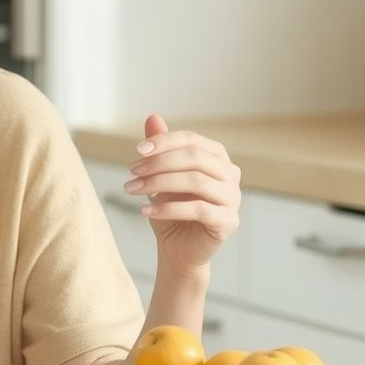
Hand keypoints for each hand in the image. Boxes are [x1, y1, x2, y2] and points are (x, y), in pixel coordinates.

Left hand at [127, 114, 241, 277]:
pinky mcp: (228, 222)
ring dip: (158, 183)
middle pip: (194, 158)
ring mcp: (233, 198)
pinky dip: (168, 208)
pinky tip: (144, 211)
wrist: (178, 247)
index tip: (136, 151)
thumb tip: (152, 116)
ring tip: (132, 190)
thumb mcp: (160, 175)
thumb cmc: (172, 207)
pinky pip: (198, 209)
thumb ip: (160, 148)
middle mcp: (230, 174)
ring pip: (196, 181)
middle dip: (158, 163)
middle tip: (131, 172)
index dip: (164, 142)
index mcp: (217, 157)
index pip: (191, 140)